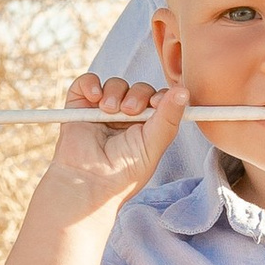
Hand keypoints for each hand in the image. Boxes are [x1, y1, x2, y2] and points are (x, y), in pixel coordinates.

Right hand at [43, 71, 184, 206]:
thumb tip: (183, 91)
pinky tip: (95, 99)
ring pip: (115, 84)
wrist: (89, 181)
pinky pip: (87, 83)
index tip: (156, 103)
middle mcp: (126, 117)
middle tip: (129, 111)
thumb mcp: (152, 145)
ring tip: (109, 110)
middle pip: (139, 88)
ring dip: (114, 92)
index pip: (160, 99)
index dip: (160, 97)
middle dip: (137, 95)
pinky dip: (91, 84)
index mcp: (148, 126)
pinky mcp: (80, 106)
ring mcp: (103, 111)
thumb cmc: (123, 171)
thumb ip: (168, 117)